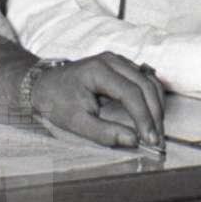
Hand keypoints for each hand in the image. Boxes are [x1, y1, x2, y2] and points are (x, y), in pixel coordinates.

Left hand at [30, 53, 165, 151]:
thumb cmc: (56, 101)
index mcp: (99, 70)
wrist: (43, 84)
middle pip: (145, 85)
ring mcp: (118, 61)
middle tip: (157, 139)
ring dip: (157, 106)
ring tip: (156, 131)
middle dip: (155, 114)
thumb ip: (104, 132)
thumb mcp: (75, 122)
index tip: (150, 140)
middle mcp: (112, 60)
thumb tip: (133, 140)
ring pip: (150, 81)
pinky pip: (145, 80)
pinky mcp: (121, 67)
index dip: (144, 117)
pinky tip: (152, 117)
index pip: (131, 92)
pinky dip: (152, 99)